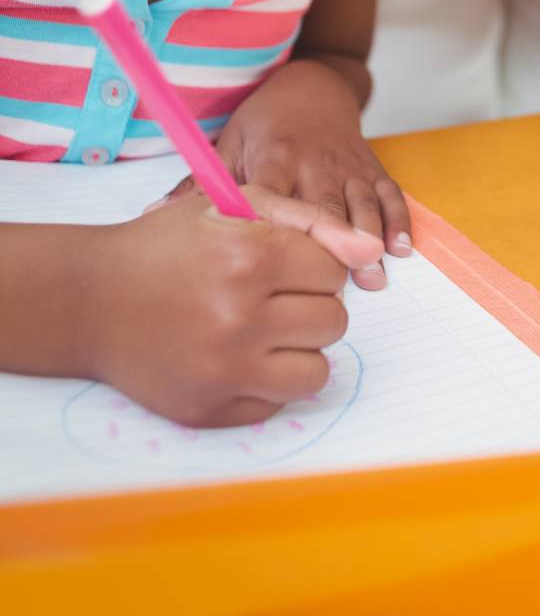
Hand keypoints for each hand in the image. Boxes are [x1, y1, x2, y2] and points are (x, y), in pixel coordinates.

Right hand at [82, 187, 350, 426]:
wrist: (91, 299)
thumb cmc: (170, 244)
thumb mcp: (235, 205)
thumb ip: (311, 221)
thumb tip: (372, 252)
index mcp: (250, 257)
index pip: (335, 272)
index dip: (312, 264)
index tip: (280, 263)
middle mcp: (240, 317)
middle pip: (334, 321)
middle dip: (310, 304)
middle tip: (269, 295)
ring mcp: (224, 370)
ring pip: (317, 370)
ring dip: (299, 349)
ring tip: (263, 329)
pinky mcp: (210, 409)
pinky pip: (277, 403)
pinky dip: (265, 381)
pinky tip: (234, 355)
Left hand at [160, 60, 410, 288]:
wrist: (311, 86)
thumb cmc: (264, 123)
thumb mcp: (228, 144)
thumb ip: (198, 184)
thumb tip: (153, 216)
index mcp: (275, 155)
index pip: (277, 195)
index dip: (281, 231)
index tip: (280, 269)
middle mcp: (315, 159)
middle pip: (326, 205)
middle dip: (337, 245)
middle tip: (341, 288)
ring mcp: (347, 163)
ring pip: (362, 203)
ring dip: (370, 240)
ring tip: (374, 277)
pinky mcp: (372, 165)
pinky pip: (389, 193)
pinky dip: (399, 220)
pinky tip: (402, 250)